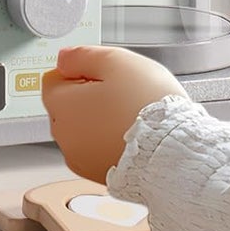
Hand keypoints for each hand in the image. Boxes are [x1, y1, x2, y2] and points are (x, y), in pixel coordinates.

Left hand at [41, 45, 185, 183]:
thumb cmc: (149, 108)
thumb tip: (65, 58)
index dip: (81, 70)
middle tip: (123, 93)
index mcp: (62, 105)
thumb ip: (84, 56)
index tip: (103, 74)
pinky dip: (109, 141)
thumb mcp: (117, 62)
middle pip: (68, 105)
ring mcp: (80, 159)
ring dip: (100, 120)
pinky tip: (133, 135)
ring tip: (131, 115)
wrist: (175, 153)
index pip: (55, 77)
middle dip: (90, 96)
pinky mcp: (98, 175)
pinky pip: (98, 149)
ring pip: (83, 128)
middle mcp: (64, 136)